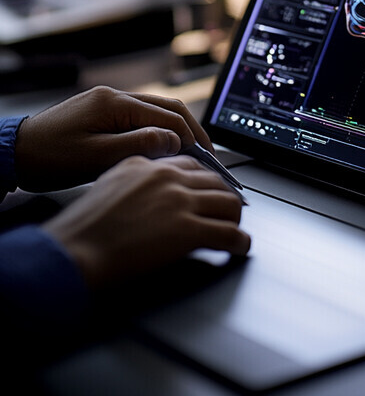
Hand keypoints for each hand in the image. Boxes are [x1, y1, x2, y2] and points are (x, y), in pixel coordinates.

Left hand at [15, 86, 214, 191]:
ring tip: (193, 152)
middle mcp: (115, 96)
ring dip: (179, 129)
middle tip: (208, 155)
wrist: (13, 154)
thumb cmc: (48, 159)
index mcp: (114, 103)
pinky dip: (161, 129)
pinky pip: (143, 116)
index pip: (168, 116)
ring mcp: (110, 102)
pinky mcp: (104, 111)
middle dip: (193, 129)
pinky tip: (166, 147)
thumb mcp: (95, 158)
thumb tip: (174, 140)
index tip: (205, 159)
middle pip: (169, 107)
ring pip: (158, 110)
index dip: (192, 137)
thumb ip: (138, 146)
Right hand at [43, 155, 250, 288]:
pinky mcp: (187, 230)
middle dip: (224, 196)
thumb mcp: (108, 186)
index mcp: (147, 165)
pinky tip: (239, 248)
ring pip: (227, 202)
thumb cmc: (81, 230)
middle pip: (214, 180)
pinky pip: (227, 233)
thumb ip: (136, 181)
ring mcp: (179, 202)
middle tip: (227, 211)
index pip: (191, 164)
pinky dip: (239, 242)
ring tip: (234, 229)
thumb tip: (152, 191)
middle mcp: (167, 178)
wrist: (72, 253)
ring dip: (235, 217)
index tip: (210, 189)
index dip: (205, 178)